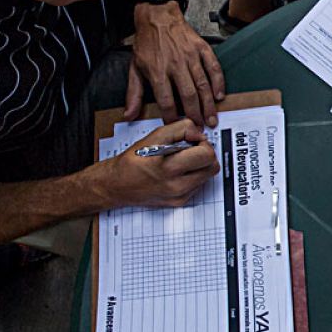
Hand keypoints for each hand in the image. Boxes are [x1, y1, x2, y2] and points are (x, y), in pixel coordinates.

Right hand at [99, 120, 217, 207]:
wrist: (118, 185)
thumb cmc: (133, 160)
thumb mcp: (154, 136)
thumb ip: (180, 128)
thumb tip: (199, 133)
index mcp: (168, 167)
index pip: (206, 155)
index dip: (204, 143)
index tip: (194, 140)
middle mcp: (176, 186)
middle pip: (213, 167)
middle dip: (206, 154)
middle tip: (192, 149)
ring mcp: (179, 196)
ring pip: (208, 176)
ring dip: (201, 165)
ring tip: (185, 159)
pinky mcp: (180, 202)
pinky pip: (199, 185)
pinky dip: (194, 175)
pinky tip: (179, 170)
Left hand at [127, 2, 226, 127]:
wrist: (157, 16)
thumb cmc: (147, 43)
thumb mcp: (134, 68)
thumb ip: (133, 93)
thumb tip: (129, 114)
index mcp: (157, 71)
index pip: (166, 100)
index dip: (172, 117)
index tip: (176, 126)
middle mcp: (175, 64)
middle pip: (188, 95)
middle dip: (195, 115)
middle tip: (200, 128)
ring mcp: (190, 56)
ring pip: (202, 84)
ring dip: (208, 104)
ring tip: (211, 118)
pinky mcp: (201, 48)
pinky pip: (213, 68)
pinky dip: (218, 82)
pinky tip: (219, 95)